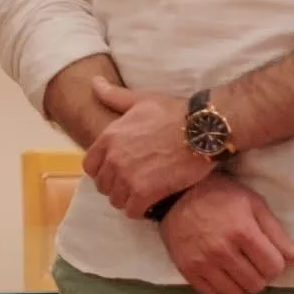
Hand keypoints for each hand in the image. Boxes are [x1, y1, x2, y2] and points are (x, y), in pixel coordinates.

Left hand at [84, 80, 212, 215]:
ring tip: (141, 194)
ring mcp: (128, 176)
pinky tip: (150, 203)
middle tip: (132, 184)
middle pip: (102, 184)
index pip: (90, 165)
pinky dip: (139, 210)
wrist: (203, 129)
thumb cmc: (175, 113)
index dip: (101, 170)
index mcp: (109, 137)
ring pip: (115, 199)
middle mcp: (114, 158)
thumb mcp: (140, 100)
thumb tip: (94, 83)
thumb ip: (113, 96)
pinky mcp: (147, 192)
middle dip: (115, 186)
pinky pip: (132, 210)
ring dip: (126, 199)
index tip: (115, 171)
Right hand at [160, 174, 293, 293]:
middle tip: (250, 262)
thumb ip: (276, 232)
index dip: (275, 263)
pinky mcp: (186, 269)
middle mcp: (222, 250)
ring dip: (241, 285)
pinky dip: (220, 288)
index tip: (266, 255)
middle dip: (259, 275)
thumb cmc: (219, 195)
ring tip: (236, 270)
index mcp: (243, 232)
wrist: (174, 194)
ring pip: (235, 293)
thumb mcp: (253, 204)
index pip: (274, 267)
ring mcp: (202, 261)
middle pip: (256, 284)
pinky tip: (219, 274)